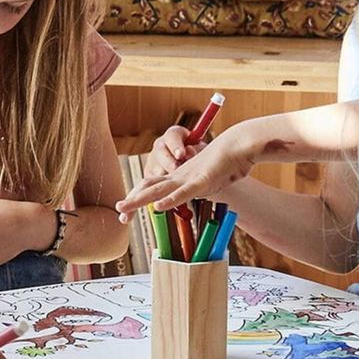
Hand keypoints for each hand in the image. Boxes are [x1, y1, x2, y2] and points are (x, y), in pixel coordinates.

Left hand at [117, 126, 257, 219]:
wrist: (240, 144)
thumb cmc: (228, 161)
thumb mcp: (209, 179)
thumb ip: (200, 186)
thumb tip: (195, 193)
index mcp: (179, 177)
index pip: (153, 188)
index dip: (138, 198)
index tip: (126, 214)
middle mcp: (180, 176)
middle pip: (150, 188)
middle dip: (133, 200)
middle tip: (118, 212)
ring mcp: (190, 178)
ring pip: (160, 190)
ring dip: (140, 199)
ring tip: (123, 207)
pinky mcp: (203, 180)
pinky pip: (184, 192)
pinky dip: (171, 200)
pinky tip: (159, 207)